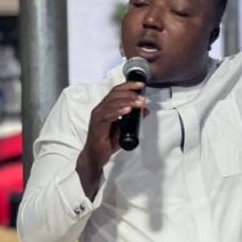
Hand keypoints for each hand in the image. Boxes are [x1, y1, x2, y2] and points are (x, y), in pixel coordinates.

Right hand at [76, 81, 147, 198]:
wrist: (96, 155)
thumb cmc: (107, 141)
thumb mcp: (124, 128)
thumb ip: (134, 118)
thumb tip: (146, 109)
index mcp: (106, 107)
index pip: (116, 91)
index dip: (129, 86)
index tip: (141, 85)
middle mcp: (100, 109)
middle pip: (115, 95)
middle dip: (131, 94)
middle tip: (143, 98)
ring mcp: (97, 117)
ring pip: (112, 103)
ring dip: (127, 101)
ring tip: (139, 103)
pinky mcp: (97, 126)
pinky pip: (107, 115)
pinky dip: (118, 111)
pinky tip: (127, 110)